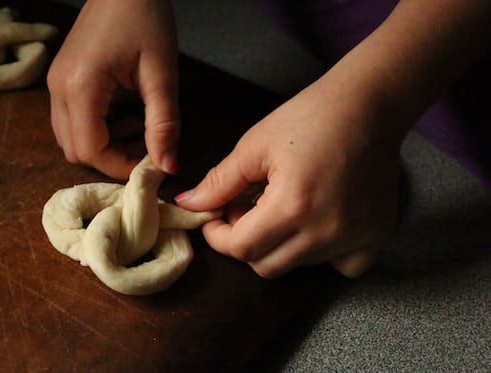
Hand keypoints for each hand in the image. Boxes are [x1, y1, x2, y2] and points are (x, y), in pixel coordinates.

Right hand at [47, 0, 178, 178]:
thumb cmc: (146, 19)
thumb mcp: (161, 74)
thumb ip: (164, 124)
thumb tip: (168, 168)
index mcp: (80, 87)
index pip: (90, 150)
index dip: (120, 166)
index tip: (151, 166)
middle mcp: (58, 90)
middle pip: (75, 150)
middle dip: (112, 158)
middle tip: (146, 149)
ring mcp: (56, 84)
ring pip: (71, 138)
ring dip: (105, 145)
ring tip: (139, 130)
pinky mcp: (62, 80)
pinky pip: (72, 121)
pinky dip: (98, 130)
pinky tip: (125, 116)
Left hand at [175, 80, 403, 277]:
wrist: (369, 106)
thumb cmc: (310, 117)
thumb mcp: (256, 145)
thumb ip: (219, 181)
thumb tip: (187, 204)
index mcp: (292, 205)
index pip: (242, 248)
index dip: (219, 236)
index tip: (215, 219)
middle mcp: (326, 230)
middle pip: (267, 266)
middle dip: (246, 243)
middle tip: (246, 211)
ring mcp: (355, 237)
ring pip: (299, 265)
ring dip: (281, 245)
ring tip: (281, 210)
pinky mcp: (376, 236)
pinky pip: (341, 267)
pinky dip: (323, 254)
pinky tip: (318, 225)